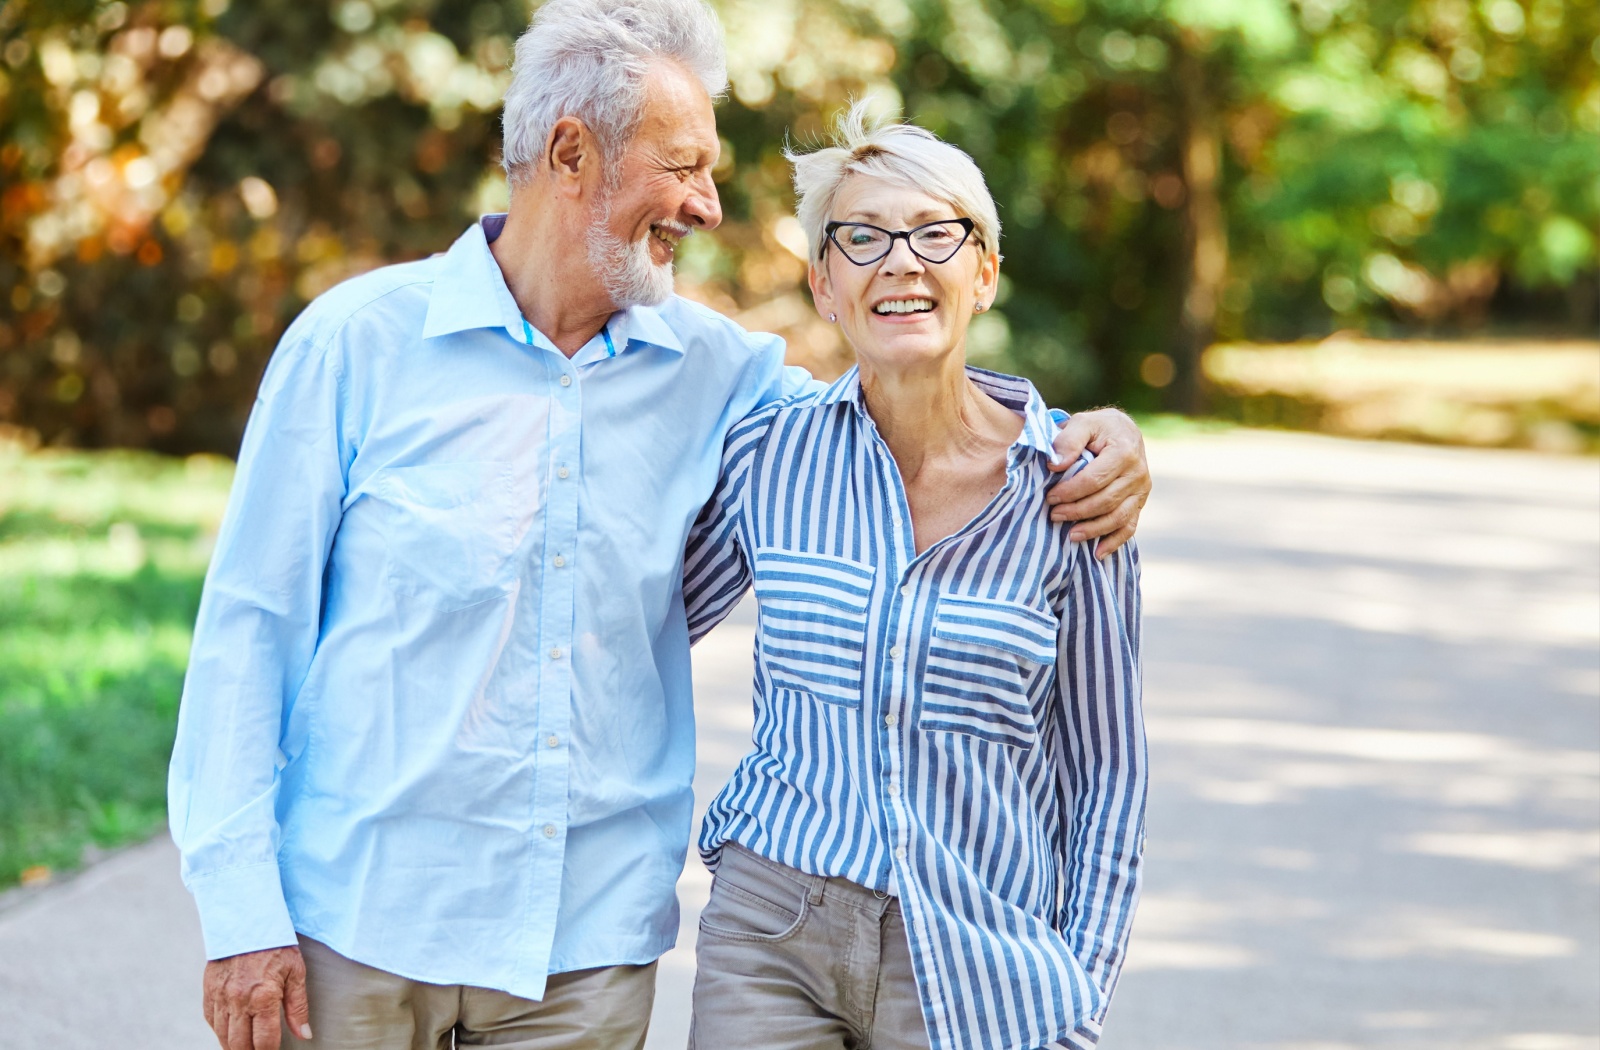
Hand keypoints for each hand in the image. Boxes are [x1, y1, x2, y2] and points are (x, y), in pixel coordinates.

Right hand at [203, 945, 311, 1049]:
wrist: (247, 920)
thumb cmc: (276, 944)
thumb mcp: (296, 972)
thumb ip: (298, 1007)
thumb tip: (304, 1035)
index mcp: (263, 997)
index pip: (264, 1041)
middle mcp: (239, 1001)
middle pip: (240, 1045)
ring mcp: (220, 997)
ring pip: (222, 1036)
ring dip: (233, 1046)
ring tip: (245, 1048)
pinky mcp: (208, 990)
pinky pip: (210, 1020)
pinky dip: (220, 1031)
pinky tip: (230, 1033)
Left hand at [1045, 407, 1150, 557]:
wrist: (1122, 431)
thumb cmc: (1097, 428)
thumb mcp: (1082, 423)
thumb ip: (1068, 440)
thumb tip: (1055, 465)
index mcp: (1124, 452)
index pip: (1094, 480)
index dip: (1070, 491)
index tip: (1050, 497)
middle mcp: (1138, 472)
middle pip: (1105, 501)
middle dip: (1077, 511)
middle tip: (1054, 515)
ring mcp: (1142, 490)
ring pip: (1118, 517)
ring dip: (1093, 530)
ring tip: (1070, 535)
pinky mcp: (1140, 502)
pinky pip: (1130, 526)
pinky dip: (1114, 542)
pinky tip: (1097, 553)